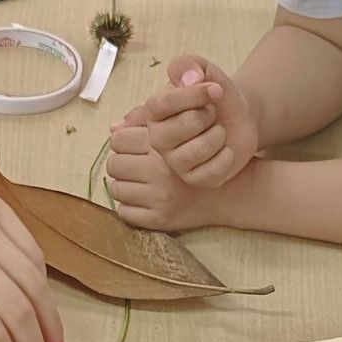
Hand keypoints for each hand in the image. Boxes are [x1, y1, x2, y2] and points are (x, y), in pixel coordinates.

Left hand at [104, 110, 233, 231]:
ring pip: (117, 189)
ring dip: (125, 185)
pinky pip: (125, 212)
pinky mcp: (160, 219)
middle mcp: (160, 171)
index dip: (124, 142)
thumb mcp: (182, 128)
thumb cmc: (203, 154)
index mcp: (163, 145)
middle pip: (114, 165)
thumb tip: (112, 128)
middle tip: (135, 166)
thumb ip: (147, 122)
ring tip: (139, 183)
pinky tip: (143, 200)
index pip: (119, 140)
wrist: (229, 190)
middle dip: (123, 164)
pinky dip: (130, 207)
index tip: (133, 146)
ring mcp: (160, 197)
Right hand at [111, 55, 261, 189]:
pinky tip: (225, 149)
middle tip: (212, 113)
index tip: (215, 88)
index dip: (192, 96)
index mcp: (153, 112)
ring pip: (197, 151)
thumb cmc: (215, 94)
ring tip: (218, 131)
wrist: (239, 116)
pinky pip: (211, 172)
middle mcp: (158, 139)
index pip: (161, 104)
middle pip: (181, 128)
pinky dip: (226, 157)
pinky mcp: (194, 179)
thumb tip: (189, 78)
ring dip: (218, 136)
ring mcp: (175, 163)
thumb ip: (189, 65)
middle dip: (207, 116)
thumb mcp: (203, 70)